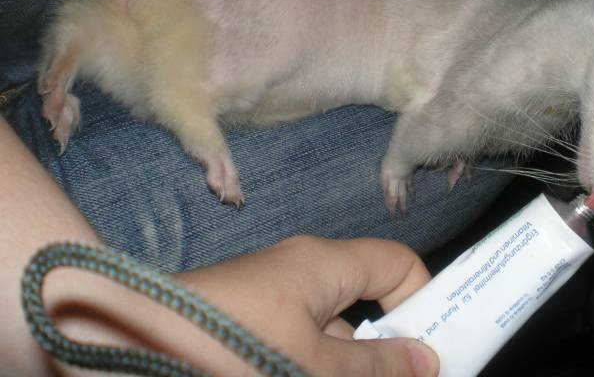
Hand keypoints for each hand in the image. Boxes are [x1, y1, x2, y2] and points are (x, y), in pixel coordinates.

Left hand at [179, 235, 438, 376]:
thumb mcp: (311, 365)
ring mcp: (272, 300)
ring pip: (330, 336)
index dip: (423, 301)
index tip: (432, 352)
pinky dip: (310, 365)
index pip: (397, 264)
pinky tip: (304, 376)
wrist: (125, 339)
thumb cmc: (225, 345)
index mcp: (325, 264)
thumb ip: (374, 366)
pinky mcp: (248, 323)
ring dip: (344, 367)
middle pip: (366, 308)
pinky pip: (297, 344)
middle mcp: (302, 272)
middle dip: (383, 354)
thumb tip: (427, 359)